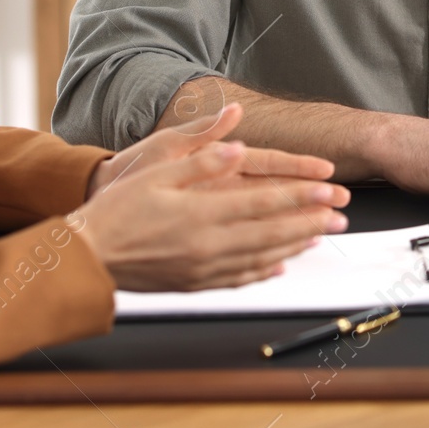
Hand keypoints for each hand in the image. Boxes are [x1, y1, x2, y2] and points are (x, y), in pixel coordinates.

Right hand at [74, 105, 350, 291]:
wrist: (87, 256)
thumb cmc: (118, 208)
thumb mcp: (157, 169)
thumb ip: (201, 158)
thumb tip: (236, 143)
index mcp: (201, 213)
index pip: (263, 202)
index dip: (300, 195)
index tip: (329, 189)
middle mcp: (208, 245)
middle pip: (272, 233)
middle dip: (310, 222)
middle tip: (341, 215)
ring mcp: (203, 269)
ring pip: (262, 258)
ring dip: (295, 246)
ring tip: (322, 236)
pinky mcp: (195, 284)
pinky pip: (239, 278)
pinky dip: (265, 271)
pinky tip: (280, 265)